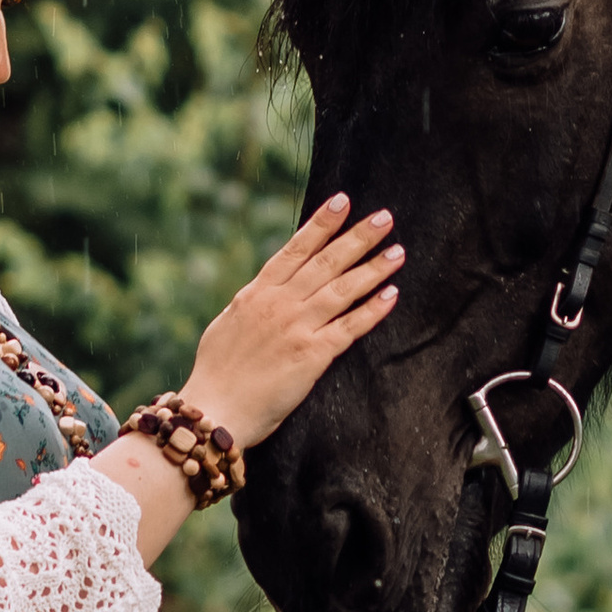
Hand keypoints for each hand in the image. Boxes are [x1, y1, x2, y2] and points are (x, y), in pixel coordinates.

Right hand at [181, 196, 402, 450]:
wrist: (214, 410)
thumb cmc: (215, 374)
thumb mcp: (227, 325)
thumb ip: (251, 304)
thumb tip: (262, 290)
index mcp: (256, 294)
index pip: (295, 250)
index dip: (321, 224)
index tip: (342, 201)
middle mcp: (279, 304)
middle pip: (326, 263)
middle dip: (357, 238)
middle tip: (385, 218)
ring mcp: (297, 328)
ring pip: (342, 290)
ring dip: (373, 269)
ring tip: (398, 252)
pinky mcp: (312, 356)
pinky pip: (349, 328)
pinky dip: (372, 311)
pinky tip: (391, 295)